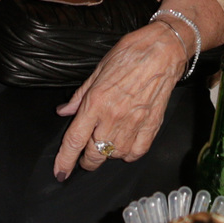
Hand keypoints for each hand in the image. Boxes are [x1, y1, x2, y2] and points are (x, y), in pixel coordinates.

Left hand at [53, 22, 186, 178]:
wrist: (163, 50)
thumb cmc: (131, 54)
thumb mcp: (98, 70)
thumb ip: (80, 96)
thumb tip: (64, 111)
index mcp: (96, 102)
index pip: (74, 140)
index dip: (64, 161)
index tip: (60, 172)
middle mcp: (113, 117)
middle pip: (94, 155)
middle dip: (86, 161)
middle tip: (85, 157)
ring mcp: (134, 123)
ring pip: (115, 155)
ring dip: (108, 153)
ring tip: (108, 141)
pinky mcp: (152, 126)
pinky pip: (136, 152)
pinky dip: (129, 153)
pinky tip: (125, 143)